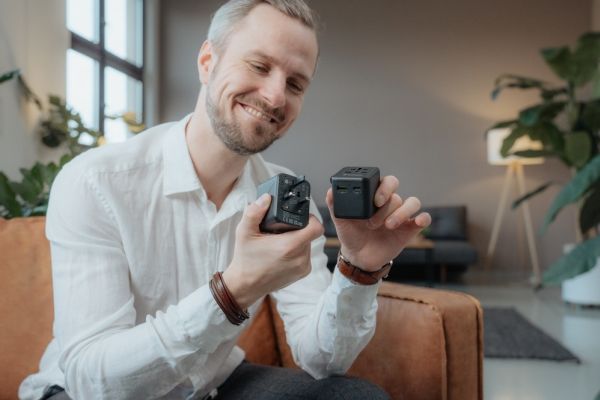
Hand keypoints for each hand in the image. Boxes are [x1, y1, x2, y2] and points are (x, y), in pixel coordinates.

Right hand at [223, 193, 323, 308]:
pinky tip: (282, 252)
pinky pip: (305, 255)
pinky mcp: (302, 273)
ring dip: (297, 240)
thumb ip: (254, 212)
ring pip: (308, 244)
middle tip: (281, 230)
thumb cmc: (245, 259)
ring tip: (280, 241)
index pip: (316, 227)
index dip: (311, 218)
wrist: (245, 285)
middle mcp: (300, 258)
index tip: (299, 217)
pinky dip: (297, 251)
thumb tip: (266, 198)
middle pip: (310, 234)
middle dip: (298, 229)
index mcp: (289, 246)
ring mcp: (303, 267)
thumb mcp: (244, 232)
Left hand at [326, 176, 430, 270]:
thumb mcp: (340, 219)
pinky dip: (423, 218)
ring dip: (401, 213)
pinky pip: (424, 218)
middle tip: (375, 219)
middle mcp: (390, 204)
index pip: (387, 182)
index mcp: (375, 197)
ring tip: (387, 226)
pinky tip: (416, 223)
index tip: (375, 200)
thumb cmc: (351, 235)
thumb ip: (335, 204)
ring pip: (412, 202)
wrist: (358, 257)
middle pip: (397, 195)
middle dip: (388, 206)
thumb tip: (330, 191)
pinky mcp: (409, 229)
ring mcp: (401, 216)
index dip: (384, 187)